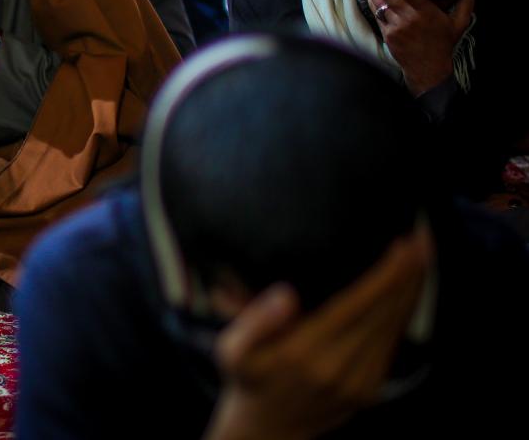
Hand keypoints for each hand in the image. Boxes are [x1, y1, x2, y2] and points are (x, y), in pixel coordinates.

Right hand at [204, 225, 432, 439]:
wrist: (267, 431)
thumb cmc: (249, 380)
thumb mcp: (232, 351)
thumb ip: (254, 321)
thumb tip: (286, 294)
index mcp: (304, 351)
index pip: (357, 304)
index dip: (385, 274)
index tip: (402, 243)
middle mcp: (338, 367)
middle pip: (385, 312)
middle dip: (408, 274)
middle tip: (423, 236)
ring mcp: (359, 382)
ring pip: (394, 327)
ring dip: (412, 290)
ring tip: (423, 254)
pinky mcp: (369, 390)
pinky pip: (392, 343)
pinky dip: (404, 312)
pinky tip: (407, 290)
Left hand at [363, 0, 475, 95]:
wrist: (428, 69)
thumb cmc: (443, 43)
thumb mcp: (459, 23)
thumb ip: (466, 1)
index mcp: (427, 13)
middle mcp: (410, 19)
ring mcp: (396, 28)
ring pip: (381, 5)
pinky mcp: (387, 36)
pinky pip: (377, 16)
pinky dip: (372, 4)